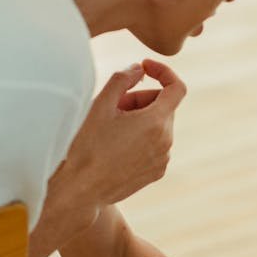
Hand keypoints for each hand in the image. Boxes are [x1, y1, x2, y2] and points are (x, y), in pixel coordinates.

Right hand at [54, 59, 185, 209]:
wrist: (79, 189)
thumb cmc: (87, 145)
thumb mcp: (101, 104)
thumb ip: (123, 79)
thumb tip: (139, 69)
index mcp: (156, 123)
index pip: (176, 88)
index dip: (163, 72)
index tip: (145, 68)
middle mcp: (166, 142)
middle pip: (162, 107)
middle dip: (140, 100)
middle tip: (113, 106)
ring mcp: (163, 159)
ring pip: (158, 126)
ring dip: (140, 119)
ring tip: (110, 128)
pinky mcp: (156, 172)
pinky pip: (155, 145)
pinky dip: (141, 138)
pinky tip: (115, 145)